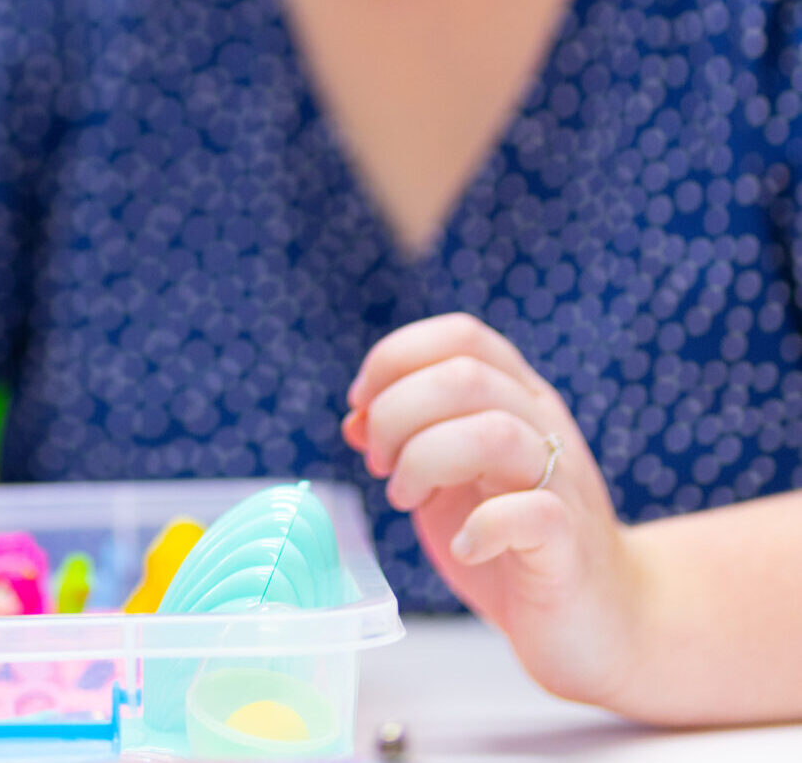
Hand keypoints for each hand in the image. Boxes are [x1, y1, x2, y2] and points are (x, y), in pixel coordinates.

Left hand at [343, 313, 642, 708]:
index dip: (396, 357)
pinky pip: (532, 512)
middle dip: (396, 413)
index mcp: (514, 396)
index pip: (460, 335)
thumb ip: (408, 437)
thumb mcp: (448, 476)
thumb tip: (355, 417)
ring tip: (405, 496)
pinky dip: (480, 528)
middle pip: (464, 376)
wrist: (599, 618)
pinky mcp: (571, 544)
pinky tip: (464, 546)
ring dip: (426, 460)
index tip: (362, 405)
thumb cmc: (510, 538)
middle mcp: (543, 426)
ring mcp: (564, 482)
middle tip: (380, 463)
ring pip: (494, 432)